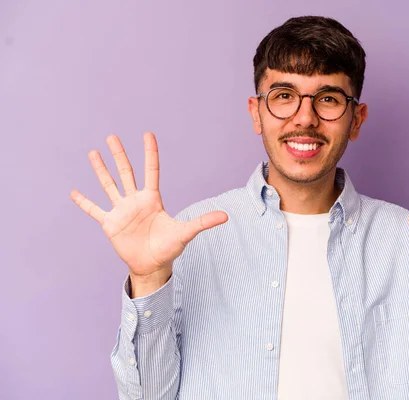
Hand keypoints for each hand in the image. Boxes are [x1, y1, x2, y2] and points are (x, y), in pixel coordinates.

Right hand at [71, 132, 227, 295]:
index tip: (147, 134)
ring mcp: (121, 211)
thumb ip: (203, 222)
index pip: (151, 170)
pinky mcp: (110, 224)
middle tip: (112, 136)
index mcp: (152, 199)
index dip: (150, 153)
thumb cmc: (169, 247)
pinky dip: (84, 202)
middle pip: (126, 172)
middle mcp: (135, 201)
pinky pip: (94, 210)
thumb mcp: (186, 232)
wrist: (152, 265)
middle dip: (119, 154)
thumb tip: (226, 216)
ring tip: (93, 153)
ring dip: (100, 170)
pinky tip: (73, 192)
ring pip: (109, 185)